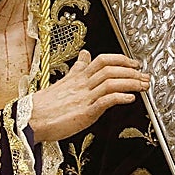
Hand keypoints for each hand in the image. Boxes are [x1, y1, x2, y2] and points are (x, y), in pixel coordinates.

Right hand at [29, 51, 148, 142]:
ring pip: (110, 82)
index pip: (101, 60)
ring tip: (142, 86)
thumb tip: (85, 54)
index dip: (121, 59)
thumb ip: (77, 69)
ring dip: (130, 83)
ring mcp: (83, 98)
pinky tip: (129, 99)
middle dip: (131, 70)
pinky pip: (105, 101)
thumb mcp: (63, 82)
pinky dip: (119, 98)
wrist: (30, 119)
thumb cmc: (45, 106)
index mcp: (77, 77)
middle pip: (110, 68)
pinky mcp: (84, 112)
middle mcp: (82, 85)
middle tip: (144, 75)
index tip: (134, 63)